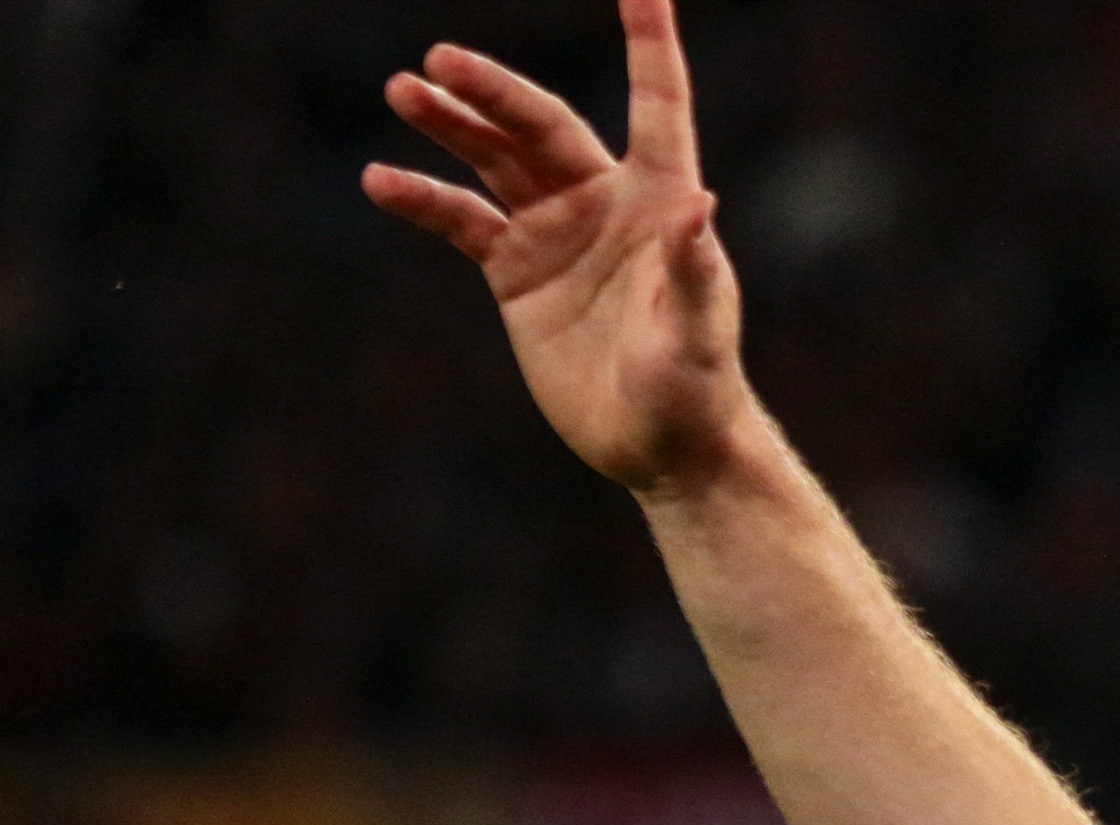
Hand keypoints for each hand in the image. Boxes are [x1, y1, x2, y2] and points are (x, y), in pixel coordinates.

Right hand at [363, 0, 746, 497]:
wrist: (660, 447)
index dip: (650, 44)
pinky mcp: (518, 271)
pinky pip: (461, 220)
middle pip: (543, 125)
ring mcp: (557, 231)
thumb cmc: (695, 393)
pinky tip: (380, 179)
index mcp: (661, 202)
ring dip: (450, 124)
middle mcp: (606, 202)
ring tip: (403, 90)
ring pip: (494, 158)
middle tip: (440, 64)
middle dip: (493, 92)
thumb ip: (693, 272)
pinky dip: (422, 198)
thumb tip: (701, 202)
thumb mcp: (696, 338)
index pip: (657, 104)